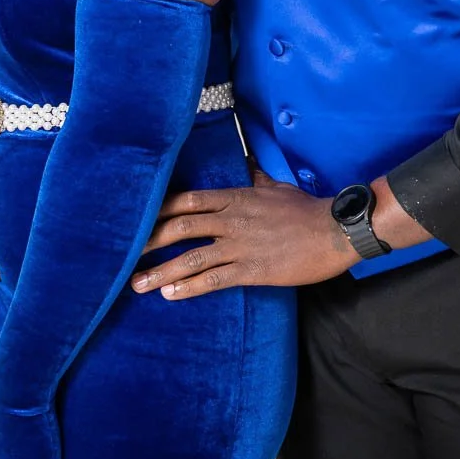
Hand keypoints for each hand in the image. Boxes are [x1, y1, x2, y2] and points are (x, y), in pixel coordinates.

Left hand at [132, 171, 432, 299]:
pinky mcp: (252, 270)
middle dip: (150, 241)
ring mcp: (240, 245)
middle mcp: (231, 219)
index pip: (188, 199)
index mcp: (236, 197)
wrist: (333, 231)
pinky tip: (170, 295)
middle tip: (126, 254)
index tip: (139, 218)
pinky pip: (214, 279)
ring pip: (191, 257)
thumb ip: (255, 177)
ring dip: (161, 271)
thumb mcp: (275, 186)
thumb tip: (246, 163)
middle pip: (181, 226)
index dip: (160, 209)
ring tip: (138, 283)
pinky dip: (189, 287)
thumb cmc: (305, 209)